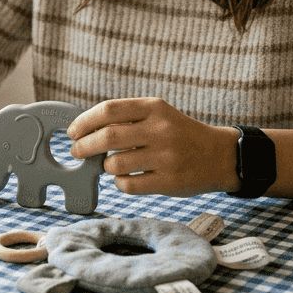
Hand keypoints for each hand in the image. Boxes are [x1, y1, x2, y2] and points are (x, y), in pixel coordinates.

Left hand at [66, 97, 235, 196]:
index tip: (72, 132)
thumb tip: (85, 130)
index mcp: (154, 107)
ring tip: (110, 165)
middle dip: (84, 146)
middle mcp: (160, 129)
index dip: (84, 122)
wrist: (219, 155)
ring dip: (106, 167)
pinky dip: (120, 183)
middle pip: (107, 137)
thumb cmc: (179, 133)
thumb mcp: (159, 114)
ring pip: (115, 164)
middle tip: (77, 151)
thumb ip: (127, 118)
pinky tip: (125, 178)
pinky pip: (128, 185)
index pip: (108, 110)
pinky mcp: (169, 181)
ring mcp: (166, 156)